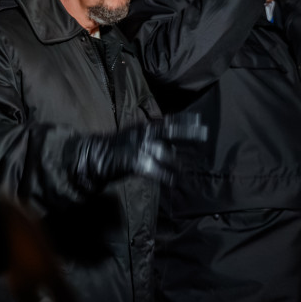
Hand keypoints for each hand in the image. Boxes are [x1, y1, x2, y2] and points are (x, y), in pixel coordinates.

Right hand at [70, 114, 206, 192]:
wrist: (96, 156)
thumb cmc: (118, 148)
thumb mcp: (136, 137)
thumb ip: (153, 139)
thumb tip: (173, 143)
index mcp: (144, 128)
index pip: (168, 122)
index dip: (184, 120)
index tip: (199, 120)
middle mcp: (144, 135)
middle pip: (170, 131)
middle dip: (188, 133)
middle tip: (204, 134)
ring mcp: (140, 148)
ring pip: (165, 153)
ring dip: (177, 162)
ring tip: (189, 169)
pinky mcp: (135, 162)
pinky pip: (155, 170)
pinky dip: (166, 176)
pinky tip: (174, 181)